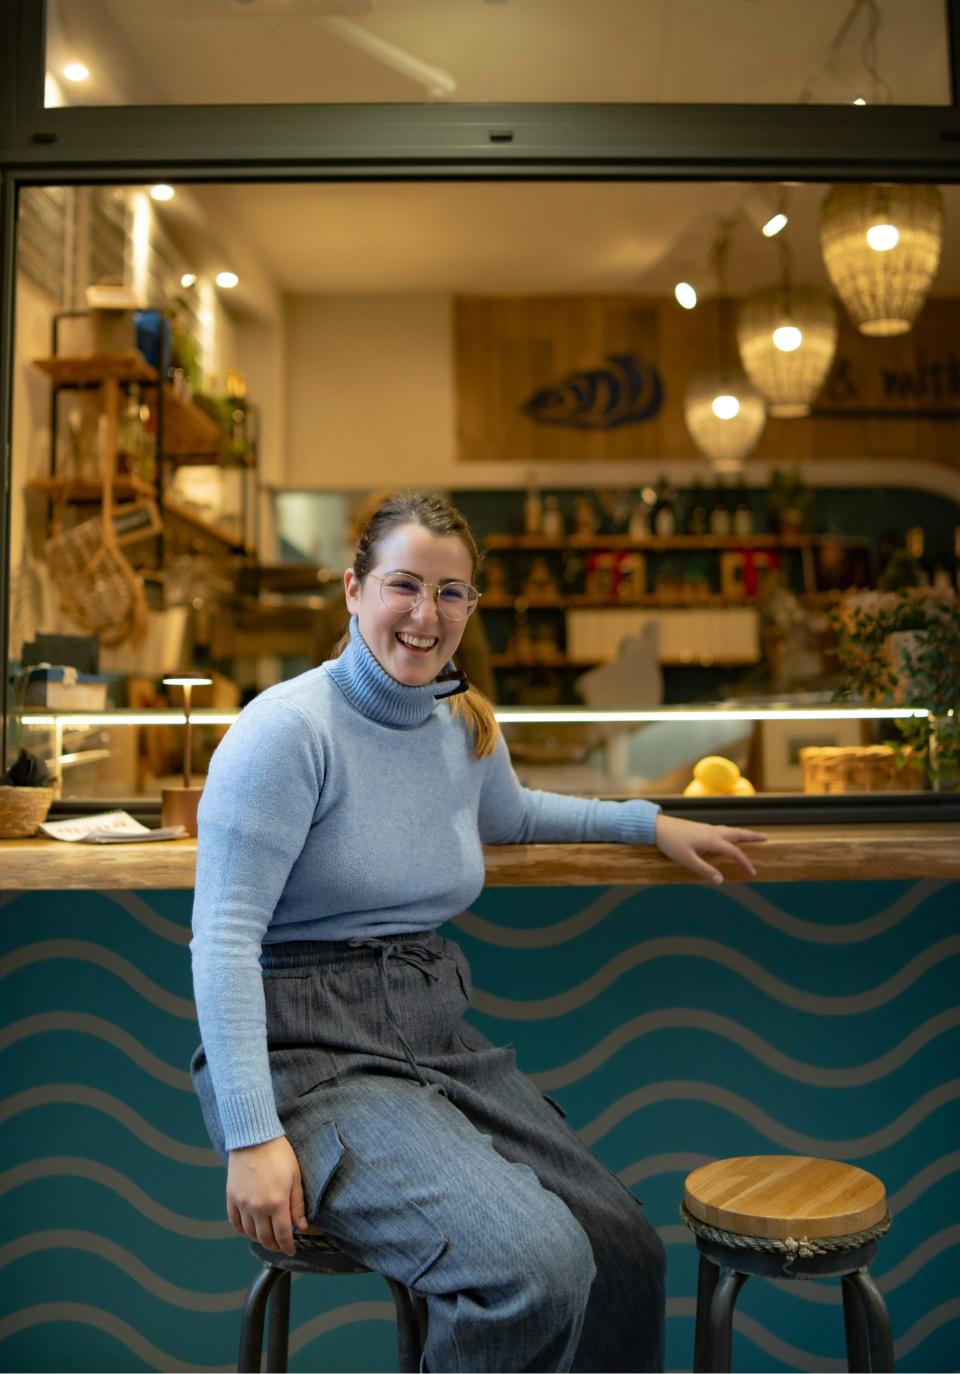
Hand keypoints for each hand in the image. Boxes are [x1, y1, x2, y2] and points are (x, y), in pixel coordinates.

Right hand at [226, 1135, 307, 1256]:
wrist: (254, 1138)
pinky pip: (234, 1222)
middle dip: (274, 1246)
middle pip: (265, 1238)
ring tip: (266, 1238)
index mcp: (277, 1203)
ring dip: (259, 1239)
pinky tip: (248, 1230)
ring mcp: (242, 1203)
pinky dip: (241, 1230)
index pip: (282, 1235)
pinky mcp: (231, 1197)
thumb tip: (300, 1226)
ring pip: (249, 1233)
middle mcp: (258, 1207)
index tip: (291, 1250)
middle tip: (280, 1246)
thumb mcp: (295, 1177)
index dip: (287, 1246)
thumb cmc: (279, 1154)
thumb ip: (297, 1204)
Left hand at [654, 813, 766, 885]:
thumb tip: (721, 881)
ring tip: (751, 836)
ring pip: (729, 830)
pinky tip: (726, 836)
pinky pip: (721, 829)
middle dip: (752, 836)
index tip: (752, 872)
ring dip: (742, 833)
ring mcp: (706, 828)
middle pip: (737, 833)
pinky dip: (730, 832)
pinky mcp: (700, 828)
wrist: (657, 826)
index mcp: (712, 840)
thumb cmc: (671, 843)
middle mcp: (712, 832)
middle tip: (766, 838)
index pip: (734, 852)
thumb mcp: (687, 860)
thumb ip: (704, 870)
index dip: (745, 862)